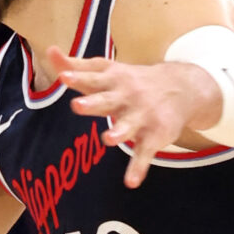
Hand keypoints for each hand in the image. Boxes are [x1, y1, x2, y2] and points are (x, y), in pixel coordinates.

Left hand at [41, 48, 222, 188]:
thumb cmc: (132, 81)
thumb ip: (78, 66)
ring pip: (128, 126)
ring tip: (108, 139)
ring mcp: (141, 116)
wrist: (183, 87)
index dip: (78, 77)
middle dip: (93, 103)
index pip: (92, 78)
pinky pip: (144, 153)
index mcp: (113, 81)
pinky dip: (138, 168)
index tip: (63, 77)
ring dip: (119, 132)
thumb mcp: (107, 69)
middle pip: (107, 100)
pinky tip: (131, 182)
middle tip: (77, 105)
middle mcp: (126, 97)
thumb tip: (51, 51)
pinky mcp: (154, 135)